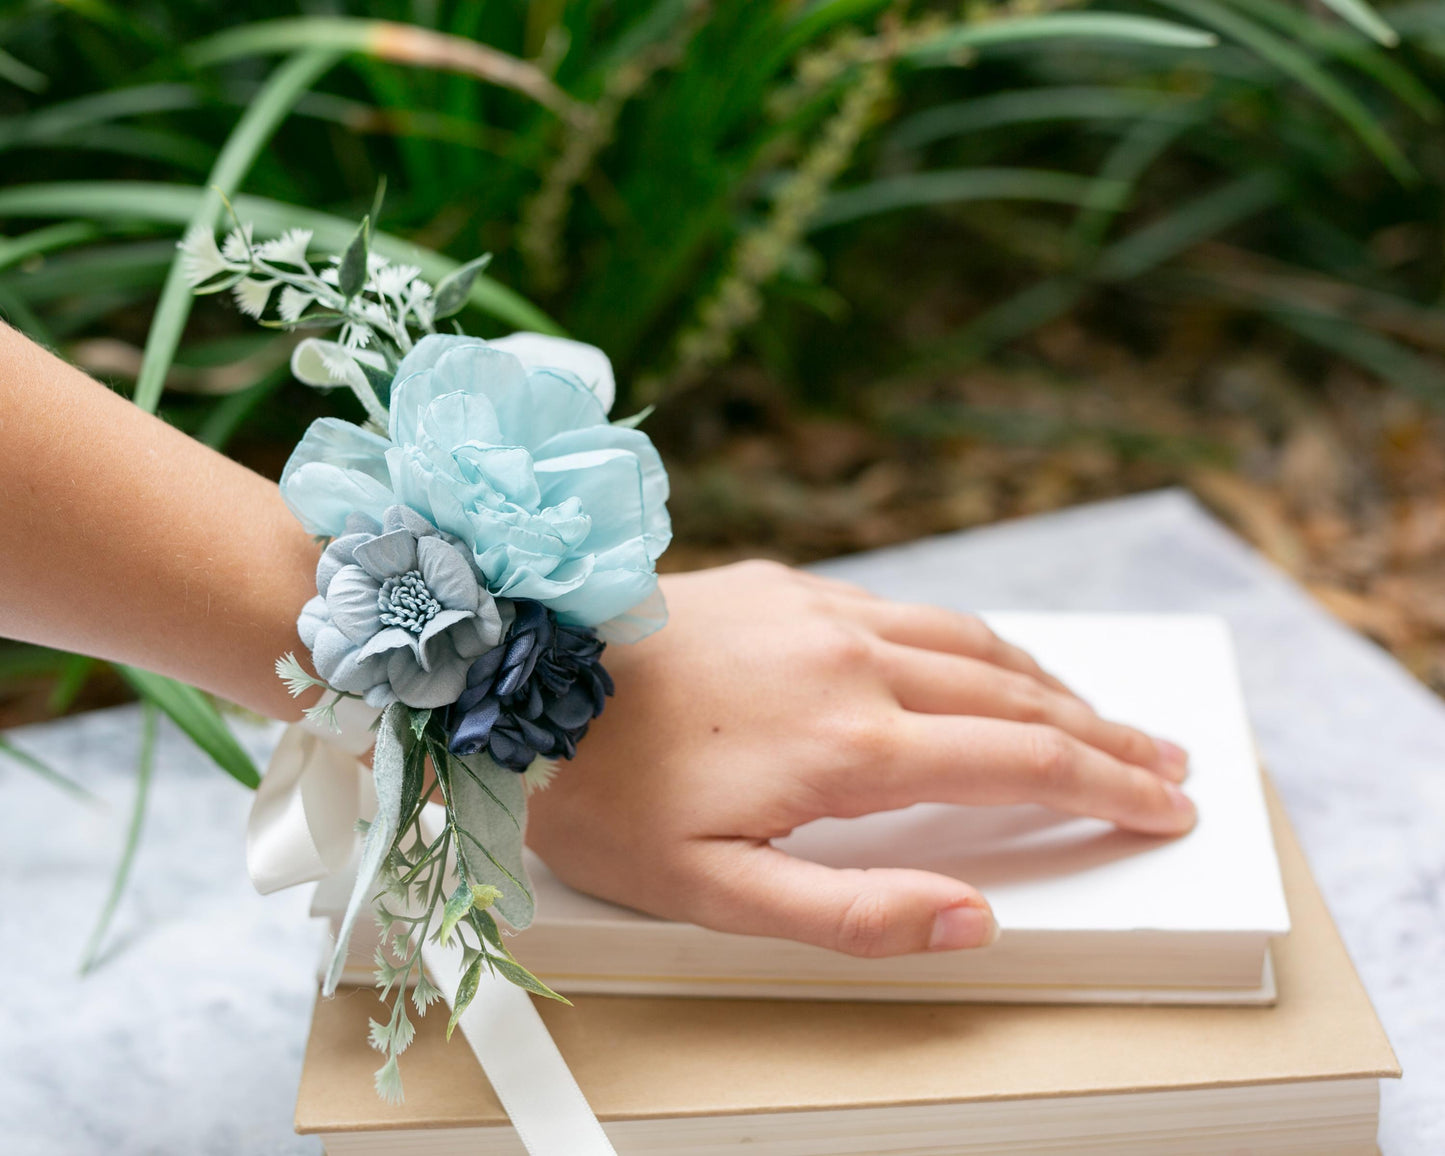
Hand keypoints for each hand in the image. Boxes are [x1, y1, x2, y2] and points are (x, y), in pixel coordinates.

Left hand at [525, 561, 1194, 957]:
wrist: (513, 671)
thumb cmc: (600, 790)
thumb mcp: (713, 893)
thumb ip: (849, 915)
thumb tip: (968, 916)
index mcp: (850, 742)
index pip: (1020, 764)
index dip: (1107, 789)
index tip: (1163, 805)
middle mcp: (854, 659)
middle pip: (1017, 694)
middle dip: (1104, 733)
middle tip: (1164, 759)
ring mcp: (821, 610)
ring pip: (971, 639)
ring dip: (1047, 678)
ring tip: (1095, 711)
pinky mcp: (786, 583)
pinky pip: (907, 606)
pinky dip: (970, 639)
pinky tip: (974, 656)